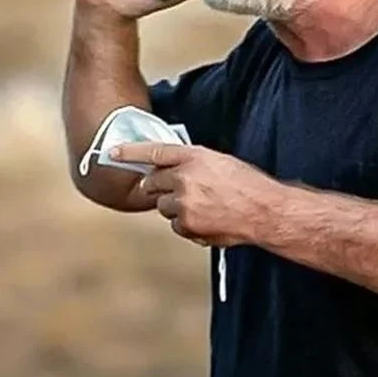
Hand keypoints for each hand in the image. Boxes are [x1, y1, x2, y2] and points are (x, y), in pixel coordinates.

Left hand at [108, 142, 281, 244]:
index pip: (154, 151)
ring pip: (163, 206)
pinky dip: (187, 225)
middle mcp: (184, 178)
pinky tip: (208, 220)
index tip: (112, 152)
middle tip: (177, 191)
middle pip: (152, 182)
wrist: (264, 211)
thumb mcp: (220, 163)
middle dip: (158, 187)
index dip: (130, 151)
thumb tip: (173, 171)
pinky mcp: (185, 225)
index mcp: (194, 157)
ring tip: (205, 207)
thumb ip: (193, 164)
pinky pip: (175, 225)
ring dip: (176, 207)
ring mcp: (183, 203)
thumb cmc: (248, 186)